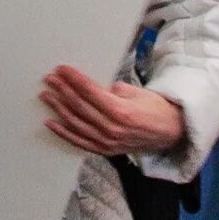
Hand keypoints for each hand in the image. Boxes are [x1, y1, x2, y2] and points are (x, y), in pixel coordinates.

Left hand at [40, 65, 185, 155]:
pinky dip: (64, 132)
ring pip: (76, 123)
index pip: (89, 91)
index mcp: (120, 111)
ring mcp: (107, 142)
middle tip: (49, 78)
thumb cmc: (155, 108)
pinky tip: (51, 123)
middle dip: (62, 90)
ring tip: (46, 96)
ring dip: (58, 108)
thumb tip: (93, 88)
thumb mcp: (137, 91)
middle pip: (79, 106)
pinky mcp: (105, 150)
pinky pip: (80, 142)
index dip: (73, 79)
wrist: (172, 133)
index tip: (61, 69)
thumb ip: (113, 90)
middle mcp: (111, 128)